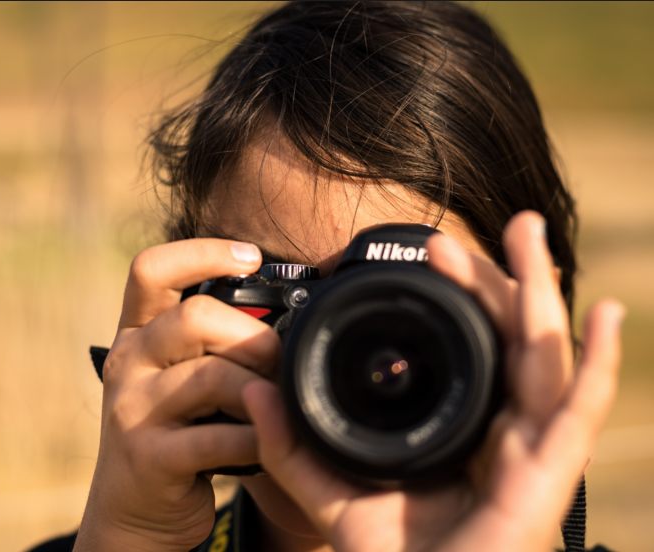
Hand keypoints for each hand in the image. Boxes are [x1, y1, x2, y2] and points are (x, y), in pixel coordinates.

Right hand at [74, 239, 279, 551]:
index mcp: (138, 332)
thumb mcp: (181, 373)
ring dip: (261, 390)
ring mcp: (132, 409)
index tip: (251, 257)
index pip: (151, 269)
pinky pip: (218, 438)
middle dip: (254, 337)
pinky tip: (269, 442)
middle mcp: (127, 361)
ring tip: (278, 404)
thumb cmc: (175, 427)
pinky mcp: (148, 456)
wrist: (136, 505)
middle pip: (195, 318)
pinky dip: (258, 438)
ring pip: (212, 376)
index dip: (202, 252)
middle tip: (279, 361)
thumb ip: (213, 342)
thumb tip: (286, 319)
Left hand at [243, 211, 623, 551]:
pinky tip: (606, 314)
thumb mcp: (332, 495)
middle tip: (476, 227)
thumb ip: (294, 447)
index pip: (468, 345)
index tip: (431, 252)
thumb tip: (257, 392)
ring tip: (528, 230)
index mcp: (460, 427)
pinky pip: (581, 413)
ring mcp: (529, 449)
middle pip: (507, 336)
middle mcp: (501, 430)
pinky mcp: (548, 478)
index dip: (457, 294)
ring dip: (540, 290)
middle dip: (497, 275)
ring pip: (543, 355)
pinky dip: (599, 364)